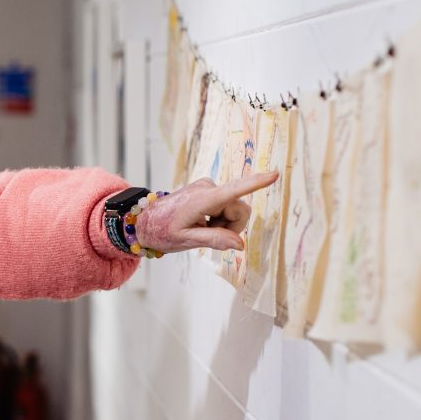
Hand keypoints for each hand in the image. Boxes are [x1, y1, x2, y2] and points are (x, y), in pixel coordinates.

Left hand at [135, 171, 279, 253]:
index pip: (234, 191)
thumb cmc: (162, 231)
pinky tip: (203, 222)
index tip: (275, 174)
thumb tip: (240, 245)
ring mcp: (209, 186)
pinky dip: (219, 218)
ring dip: (225, 223)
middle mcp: (209, 187)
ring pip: (235, 209)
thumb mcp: (186, 240)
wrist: (145, 220)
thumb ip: (213, 240)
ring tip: (203, 228)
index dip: (256, 183)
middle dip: (232, 226)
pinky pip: (227, 206)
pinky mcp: (210, 188)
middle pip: (240, 209)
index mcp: (203, 200)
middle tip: (209, 234)